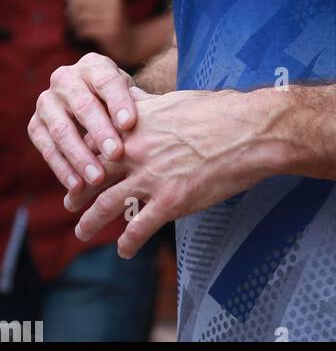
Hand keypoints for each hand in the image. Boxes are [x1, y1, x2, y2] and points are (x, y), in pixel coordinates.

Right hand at [28, 52, 145, 193]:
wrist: (90, 103)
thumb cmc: (119, 101)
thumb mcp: (130, 96)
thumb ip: (140, 104)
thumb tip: (156, 115)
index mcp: (94, 66)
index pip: (107, 81)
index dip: (118, 103)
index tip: (130, 125)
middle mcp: (66, 78)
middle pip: (83, 105)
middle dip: (100, 132)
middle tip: (116, 154)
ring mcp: (47, 101)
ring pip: (62, 130)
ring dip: (80, 156)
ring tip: (98, 178)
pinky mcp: (35, 125)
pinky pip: (46, 148)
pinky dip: (62, 168)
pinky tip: (76, 186)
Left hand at [61, 0, 133, 63]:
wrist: (132, 45)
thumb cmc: (114, 25)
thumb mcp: (102, 9)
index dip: (74, 1)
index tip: (73, 10)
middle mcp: (114, 5)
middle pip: (81, 4)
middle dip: (72, 13)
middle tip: (72, 21)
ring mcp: (113, 19)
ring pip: (82, 18)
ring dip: (76, 25)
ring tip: (78, 29)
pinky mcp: (109, 33)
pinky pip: (86, 30)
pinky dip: (80, 33)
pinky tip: (83, 35)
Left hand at [63, 89, 279, 257]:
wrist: (251, 131)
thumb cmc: (221, 111)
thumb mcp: (177, 100)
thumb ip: (150, 107)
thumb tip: (137, 102)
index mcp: (137, 123)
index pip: (94, 141)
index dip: (83, 155)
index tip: (79, 165)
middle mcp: (137, 150)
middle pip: (92, 174)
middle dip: (77, 191)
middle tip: (70, 202)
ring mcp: (152, 178)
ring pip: (105, 206)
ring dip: (90, 223)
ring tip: (82, 231)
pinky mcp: (171, 201)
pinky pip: (138, 229)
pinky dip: (126, 243)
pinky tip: (124, 250)